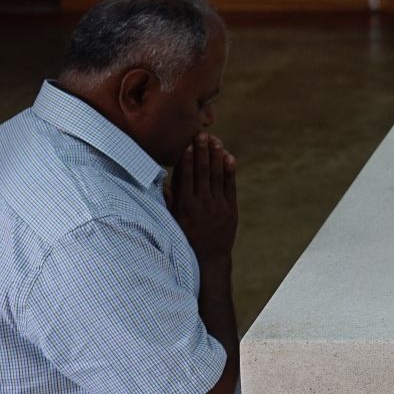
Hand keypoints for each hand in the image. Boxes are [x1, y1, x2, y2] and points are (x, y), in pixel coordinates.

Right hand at [170, 133, 237, 261]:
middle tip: (202, 134)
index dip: (187, 160)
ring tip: (216, 140)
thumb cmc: (185, 239)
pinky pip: (230, 186)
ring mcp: (218, 206)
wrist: (208, 259)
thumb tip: (162, 181)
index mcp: (184, 206)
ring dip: (216, 156)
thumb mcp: (172, 222)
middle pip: (202, 172)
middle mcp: (202, 204)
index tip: (187, 145)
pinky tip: (229, 157)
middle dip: (202, 152)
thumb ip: (168, 201)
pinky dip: (229, 171)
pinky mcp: (231, 209)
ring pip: (217, 176)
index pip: (186, 177)